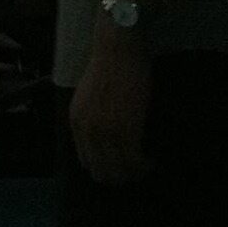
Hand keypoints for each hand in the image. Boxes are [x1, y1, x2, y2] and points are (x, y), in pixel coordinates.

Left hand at [68, 22, 153, 184]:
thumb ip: (91, 119)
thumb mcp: (88, 97)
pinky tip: (152, 160)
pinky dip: (144, 165)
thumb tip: (103, 140)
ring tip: (146, 166)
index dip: (105, 168)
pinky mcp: (125, 130)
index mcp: (76, 123)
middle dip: (119, 176)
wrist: (116, 50)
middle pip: (101, 172)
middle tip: (135, 170)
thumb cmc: (108, 67)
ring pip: (119, 171)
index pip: (86, 161)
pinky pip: (135, 161)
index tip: (120, 166)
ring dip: (134, 173)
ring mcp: (105, 132)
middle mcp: (87, 131)